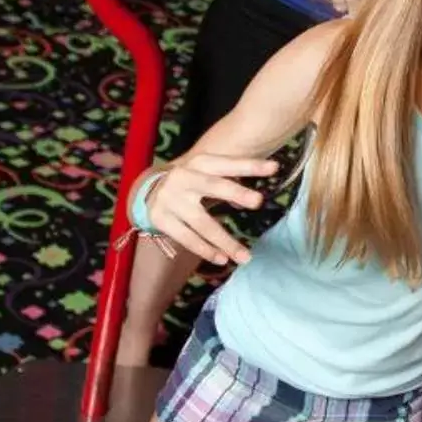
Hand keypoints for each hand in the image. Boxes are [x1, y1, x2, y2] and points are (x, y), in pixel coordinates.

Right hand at [141, 153, 281, 265]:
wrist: (148, 190)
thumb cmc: (191, 183)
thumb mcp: (207, 174)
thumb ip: (229, 181)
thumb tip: (256, 194)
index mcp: (200, 163)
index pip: (228, 163)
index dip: (250, 165)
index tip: (274, 168)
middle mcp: (184, 178)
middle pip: (214, 186)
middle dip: (236, 193)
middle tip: (258, 201)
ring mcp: (170, 199)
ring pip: (202, 222)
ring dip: (225, 241)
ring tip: (245, 257)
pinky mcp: (161, 218)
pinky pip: (187, 238)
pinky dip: (205, 250)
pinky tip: (221, 258)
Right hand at [311, 0, 386, 14]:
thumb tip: (378, 2)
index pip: (381, 2)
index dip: (376, 7)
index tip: (373, 9)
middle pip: (367, 8)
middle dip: (363, 9)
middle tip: (359, 5)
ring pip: (352, 9)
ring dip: (351, 6)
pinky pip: (339, 7)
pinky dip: (339, 4)